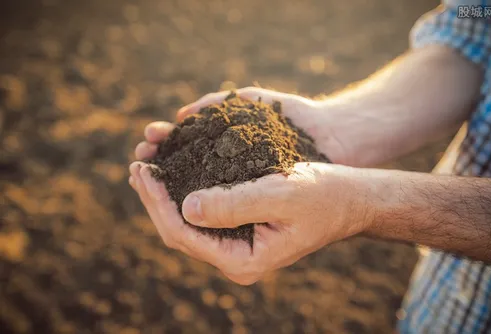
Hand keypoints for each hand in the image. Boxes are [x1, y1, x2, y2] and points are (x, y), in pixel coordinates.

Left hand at [130, 87, 360, 283]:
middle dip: (154, 199)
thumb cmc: (322, 195)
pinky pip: (202, 216)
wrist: (349, 200)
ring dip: (165, 196)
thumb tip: (187, 207)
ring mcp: (237, 246)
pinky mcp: (241, 231)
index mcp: (243, 259)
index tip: (143, 169)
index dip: (158, 202)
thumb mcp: (280, 195)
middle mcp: (236, 259)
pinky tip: (173, 176)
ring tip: (146, 169)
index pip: (184, 233)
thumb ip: (234, 205)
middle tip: (137, 165)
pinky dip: (183, 194)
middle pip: (179, 232)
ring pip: (187, 225)